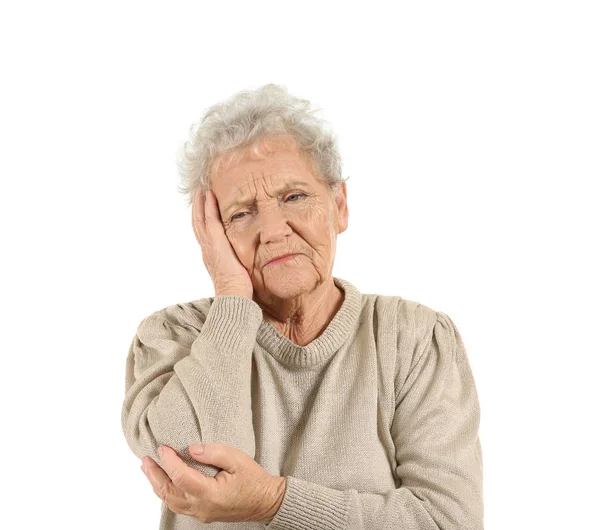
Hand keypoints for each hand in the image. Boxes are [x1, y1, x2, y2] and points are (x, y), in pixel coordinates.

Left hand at [140, 443, 286, 523]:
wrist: (266, 502)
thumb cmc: (254, 480)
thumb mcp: (238, 459)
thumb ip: (214, 452)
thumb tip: (191, 449)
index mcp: (210, 493)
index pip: (180, 477)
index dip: (168, 461)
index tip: (162, 447)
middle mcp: (202, 507)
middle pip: (169, 492)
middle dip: (154, 475)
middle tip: (145, 459)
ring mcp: (201, 513)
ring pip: (171, 501)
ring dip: (157, 485)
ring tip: (148, 469)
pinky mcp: (202, 513)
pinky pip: (178, 505)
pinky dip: (167, 492)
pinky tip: (164, 482)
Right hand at [192, 188, 253, 297]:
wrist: (233, 297)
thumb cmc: (239, 291)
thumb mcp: (238, 272)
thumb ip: (239, 262)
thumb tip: (248, 260)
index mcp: (211, 256)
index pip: (204, 233)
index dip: (202, 219)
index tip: (204, 206)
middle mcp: (207, 250)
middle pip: (197, 224)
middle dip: (198, 208)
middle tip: (199, 193)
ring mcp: (210, 246)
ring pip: (200, 220)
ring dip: (201, 203)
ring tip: (202, 190)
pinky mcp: (216, 244)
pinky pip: (210, 221)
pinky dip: (209, 207)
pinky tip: (211, 195)